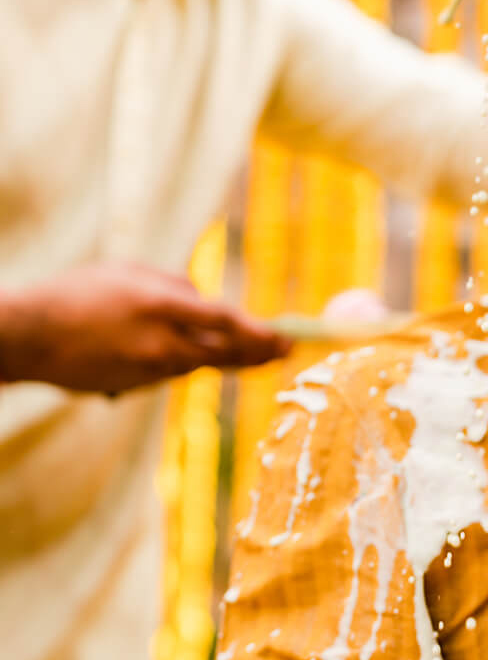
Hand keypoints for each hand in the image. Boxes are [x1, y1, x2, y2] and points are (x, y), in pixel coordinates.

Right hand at [0, 263, 291, 394]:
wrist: (29, 337)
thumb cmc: (77, 294)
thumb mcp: (128, 273)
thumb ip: (174, 286)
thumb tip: (205, 301)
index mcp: (160, 306)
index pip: (224, 321)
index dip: (259, 332)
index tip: (286, 337)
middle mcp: (159, 343)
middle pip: (223, 353)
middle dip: (259, 353)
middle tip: (287, 352)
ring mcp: (148, 370)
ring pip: (197, 363)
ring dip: (223, 356)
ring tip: (259, 350)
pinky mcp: (135, 386)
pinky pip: (169, 371)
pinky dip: (181, 360)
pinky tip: (180, 349)